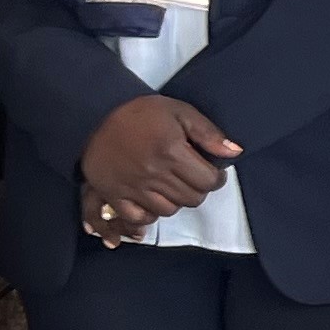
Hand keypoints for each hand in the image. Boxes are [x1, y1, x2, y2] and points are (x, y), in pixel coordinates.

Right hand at [80, 94, 236, 226]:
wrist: (95, 115)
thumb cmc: (140, 112)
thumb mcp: (179, 112)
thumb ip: (208, 133)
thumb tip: (234, 152)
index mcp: (172, 152)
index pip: (208, 182)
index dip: (216, 178)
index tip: (213, 172)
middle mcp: (154, 173)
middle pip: (191, 198)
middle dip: (199, 189)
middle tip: (193, 178)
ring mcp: (133, 186)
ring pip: (169, 210)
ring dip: (177, 201)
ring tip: (174, 186)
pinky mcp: (114, 194)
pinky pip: (138, 217)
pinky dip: (149, 214)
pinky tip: (153, 201)